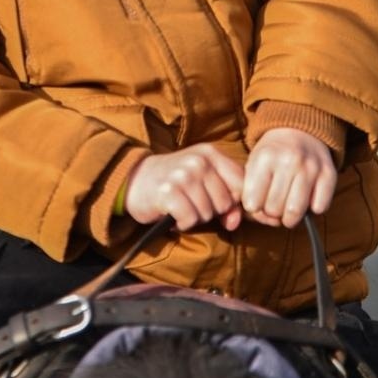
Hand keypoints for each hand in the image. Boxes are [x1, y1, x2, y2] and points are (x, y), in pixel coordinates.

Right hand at [124, 144, 243, 231]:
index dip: (234, 201)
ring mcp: (183, 175)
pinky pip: (189, 219)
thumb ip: (227, 201)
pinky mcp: (168, 192)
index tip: (218, 204)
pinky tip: (173, 214)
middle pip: (225, 202)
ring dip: (194, 218)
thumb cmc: (175, 184)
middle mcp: (198, 161)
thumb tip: (234, 222)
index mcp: (211, 153)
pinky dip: (182, 223)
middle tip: (192, 203)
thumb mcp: (204, 184)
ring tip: (181, 207)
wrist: (135, 179)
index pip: (241, 183)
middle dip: (211, 211)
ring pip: (207, 213)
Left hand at [242, 128, 335, 227]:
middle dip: (272, 213)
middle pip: (274, 210)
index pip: (252, 203)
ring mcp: (311, 167)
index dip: (254, 207)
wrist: (300, 129)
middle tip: (274, 203)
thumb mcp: (253, 162)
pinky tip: (307, 198)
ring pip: (295, 212)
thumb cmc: (273, 153)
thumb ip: (250, 190)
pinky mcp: (329, 174)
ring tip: (288, 208)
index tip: (257, 201)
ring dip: (290, 217)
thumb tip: (259, 217)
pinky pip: (319, 208)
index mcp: (265, 157)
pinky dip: (313, 209)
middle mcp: (288, 161)